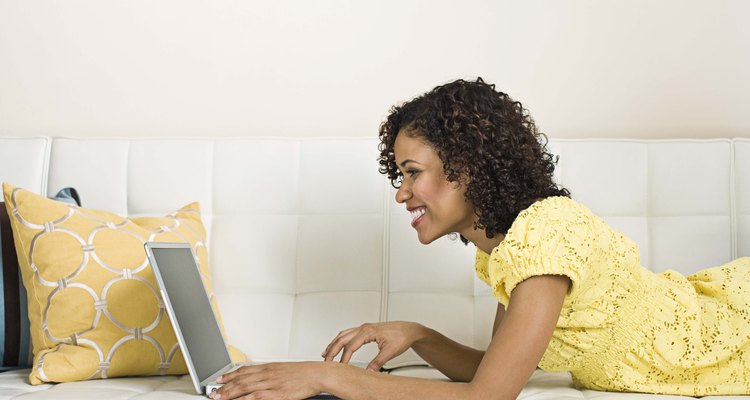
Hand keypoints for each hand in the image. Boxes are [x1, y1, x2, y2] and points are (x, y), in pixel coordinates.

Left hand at [212, 362, 326, 399]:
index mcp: (268, 367)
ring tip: (218, 398)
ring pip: (244, 388)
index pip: (243, 370)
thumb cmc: (303, 373)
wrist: (316, 374)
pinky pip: (255, 397)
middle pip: (240, 380)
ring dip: (229, 393)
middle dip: (225, 386)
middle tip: (214, 392)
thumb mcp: (283, 370)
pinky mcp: (275, 393)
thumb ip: (270, 374)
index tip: (220, 379)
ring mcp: (270, 383)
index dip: (229, 375)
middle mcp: (266, 374)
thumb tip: (260, 379)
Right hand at [322, 321, 424, 370]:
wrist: (409, 330)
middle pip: (342, 338)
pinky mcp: (365, 330)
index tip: (340, 367)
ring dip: (334, 344)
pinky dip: (340, 340)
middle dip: (332, 349)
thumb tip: (368, 372)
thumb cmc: (401, 336)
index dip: (344, 358)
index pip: (351, 345)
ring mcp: (364, 328)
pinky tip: (338, 346)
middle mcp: (364, 328)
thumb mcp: (390, 352)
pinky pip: (348, 334)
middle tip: (326, 361)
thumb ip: (378, 362)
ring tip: (326, 354)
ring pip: (343, 334)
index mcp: (368, 331)